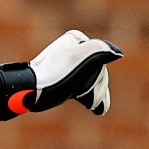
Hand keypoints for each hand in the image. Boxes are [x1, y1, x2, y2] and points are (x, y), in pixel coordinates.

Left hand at [0, 29, 121, 119]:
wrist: (30, 91)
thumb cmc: (53, 75)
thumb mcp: (79, 57)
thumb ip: (100, 49)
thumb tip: (117, 53)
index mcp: (75, 39)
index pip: (100, 58)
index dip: (99, 78)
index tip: (90, 91)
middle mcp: (71, 48)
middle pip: (96, 69)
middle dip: (98, 88)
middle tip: (94, 103)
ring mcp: (67, 64)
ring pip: (91, 80)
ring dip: (96, 94)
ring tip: (96, 107)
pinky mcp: (62, 78)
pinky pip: (82, 86)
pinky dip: (90, 97)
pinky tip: (97, 109)